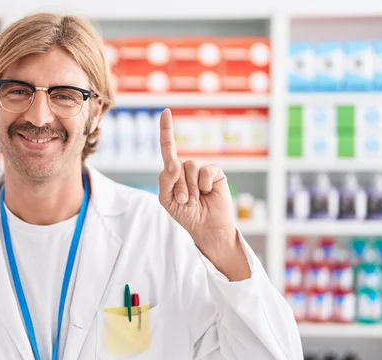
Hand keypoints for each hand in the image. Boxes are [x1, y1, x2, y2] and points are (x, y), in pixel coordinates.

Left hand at [158, 108, 235, 240]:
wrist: (205, 226)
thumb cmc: (185, 213)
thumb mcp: (166, 199)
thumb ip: (165, 180)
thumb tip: (175, 161)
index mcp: (173, 171)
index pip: (168, 147)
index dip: (166, 129)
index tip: (166, 111)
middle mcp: (186, 167)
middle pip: (176, 165)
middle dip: (178, 187)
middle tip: (184, 201)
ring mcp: (201, 169)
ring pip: (190, 167)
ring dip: (190, 188)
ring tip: (195, 200)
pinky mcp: (215, 173)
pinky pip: (205, 171)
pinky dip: (203, 186)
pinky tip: (207, 193)